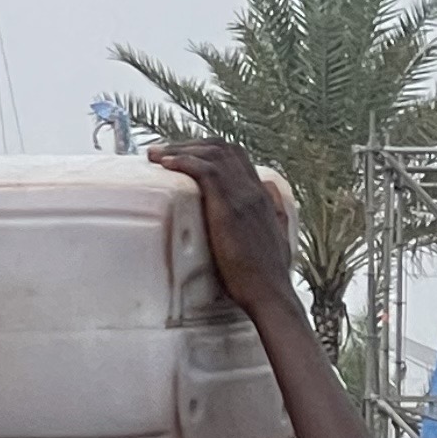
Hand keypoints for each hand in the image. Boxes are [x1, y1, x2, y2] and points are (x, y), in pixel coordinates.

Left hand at [148, 139, 303, 324]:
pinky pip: (205, 169)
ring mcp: (242, 196)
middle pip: (222, 147)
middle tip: (163, 153)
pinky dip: (183, 161)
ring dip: (179, 149)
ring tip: (156, 155)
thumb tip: (272, 195)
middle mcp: (254, 189)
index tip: (183, 156)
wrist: (270, 293)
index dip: (207, 150)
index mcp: (263, 196)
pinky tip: (165, 164)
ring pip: (211, 153)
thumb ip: (277, 214)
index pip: (237, 156)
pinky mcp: (229, 206)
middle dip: (189, 144)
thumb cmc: (269, 275)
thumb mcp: (280, 236)